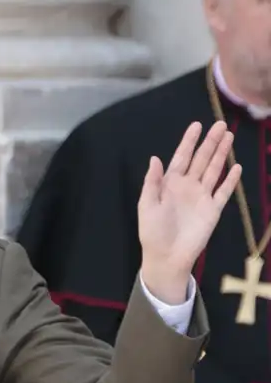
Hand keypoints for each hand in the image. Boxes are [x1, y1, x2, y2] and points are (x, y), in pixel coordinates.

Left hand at [138, 120, 241, 302]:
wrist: (167, 257)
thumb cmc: (153, 233)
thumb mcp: (147, 206)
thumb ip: (152, 182)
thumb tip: (155, 158)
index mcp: (169, 184)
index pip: (181, 158)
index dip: (188, 142)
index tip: (197, 125)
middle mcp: (187, 187)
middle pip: (201, 159)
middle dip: (210, 142)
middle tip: (221, 125)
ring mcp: (201, 197)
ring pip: (214, 170)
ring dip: (221, 154)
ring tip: (229, 137)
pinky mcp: (213, 210)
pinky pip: (223, 192)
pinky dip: (230, 180)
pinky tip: (236, 167)